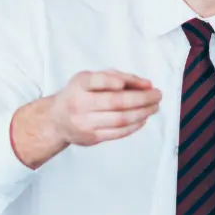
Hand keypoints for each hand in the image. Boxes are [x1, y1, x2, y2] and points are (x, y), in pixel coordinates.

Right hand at [11, 70, 160, 166]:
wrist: (57, 120)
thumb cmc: (79, 94)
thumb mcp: (90, 78)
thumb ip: (118, 77)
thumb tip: (147, 85)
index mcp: (79, 85)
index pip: (98, 81)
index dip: (116, 81)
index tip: (136, 83)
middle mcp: (79, 104)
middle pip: (115, 102)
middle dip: (142, 98)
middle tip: (158, 95)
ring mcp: (85, 123)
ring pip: (120, 119)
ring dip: (143, 113)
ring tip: (154, 106)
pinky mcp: (92, 138)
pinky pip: (118, 133)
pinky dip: (134, 125)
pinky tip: (143, 118)